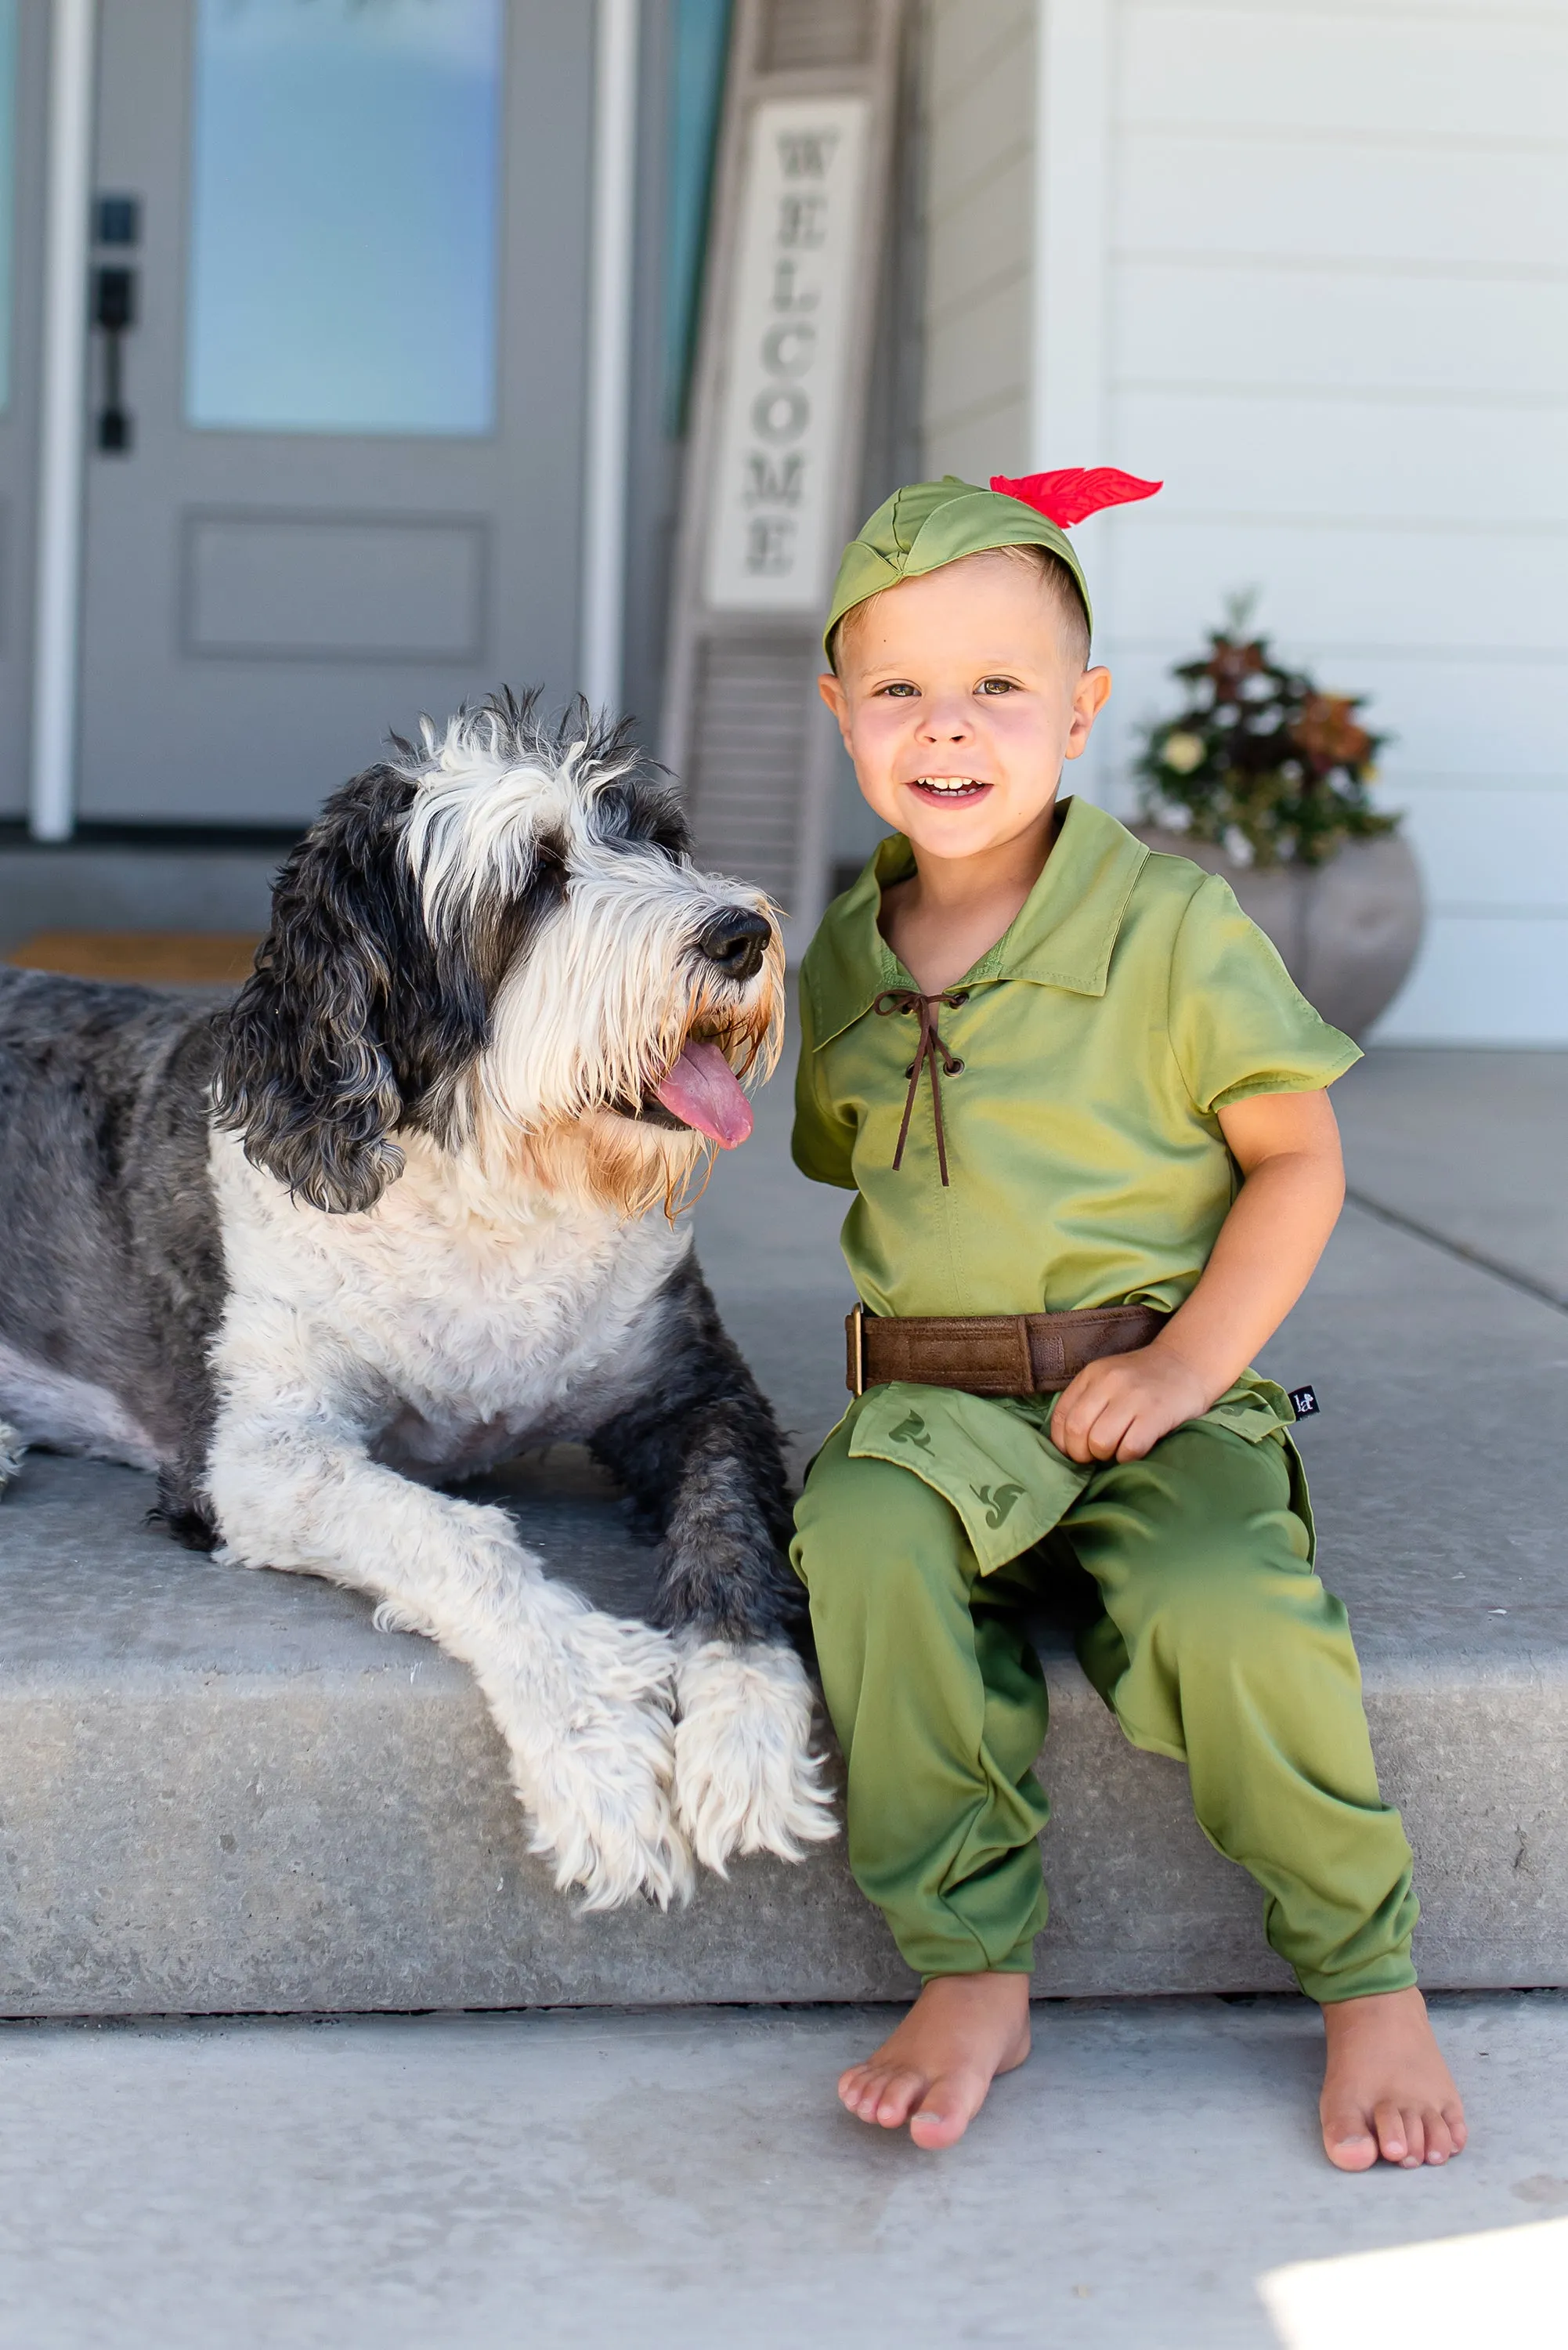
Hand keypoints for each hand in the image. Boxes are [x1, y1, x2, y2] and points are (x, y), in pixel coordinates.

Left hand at [1048, 1344, 1211, 1464]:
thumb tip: (1069, 1444)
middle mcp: (1109, 1381)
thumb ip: (1088, 1401)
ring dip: (1105, 1456)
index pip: (1060, 1415)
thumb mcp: (1109, 1379)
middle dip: (1081, 1453)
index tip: (1076, 1450)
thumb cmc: (1145, 1380)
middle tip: (1095, 1456)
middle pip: (1076, 1430)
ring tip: (1116, 1451)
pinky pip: (1130, 1448)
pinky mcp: (1156, 1414)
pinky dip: (1127, 1457)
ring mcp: (1133, 1397)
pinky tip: (1135, 1450)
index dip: (1062, 1442)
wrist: (1188, 1364)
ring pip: (1100, 1441)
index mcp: (1092, 1374)